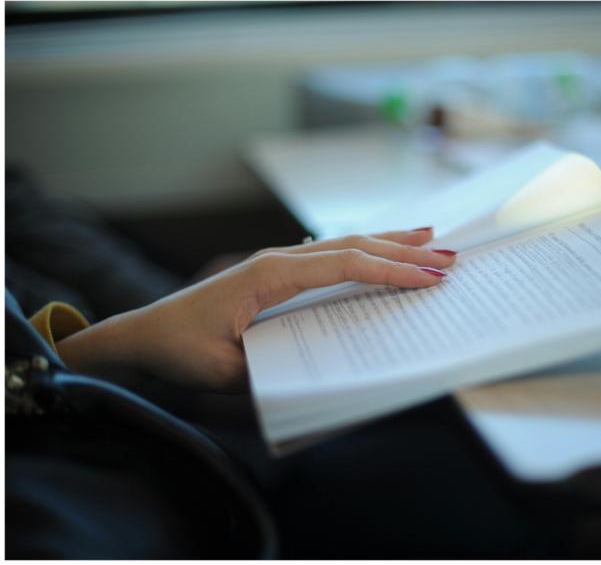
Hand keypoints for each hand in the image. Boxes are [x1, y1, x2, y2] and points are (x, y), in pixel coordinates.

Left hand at [56, 228, 455, 391]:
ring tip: (429, 235)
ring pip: (344, 242)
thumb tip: (320, 373)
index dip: (390, 271)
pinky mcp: (277, 270)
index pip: (343, 266)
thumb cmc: (180, 348)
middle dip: (403, 251)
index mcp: (269, 275)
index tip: (428, 278)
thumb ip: (271, 369)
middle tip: (448, 258)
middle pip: (353, 246)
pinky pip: (330, 253)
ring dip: (388, 240)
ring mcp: (278, 260)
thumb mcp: (224, 370)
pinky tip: (379, 248)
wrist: (145, 333)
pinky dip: (363, 248)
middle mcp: (278, 259)